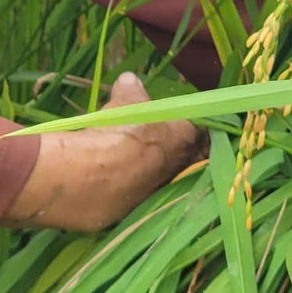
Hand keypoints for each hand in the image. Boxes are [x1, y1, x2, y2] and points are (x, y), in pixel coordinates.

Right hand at [2, 72, 205, 231]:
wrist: (89, 179)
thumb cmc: (116, 133)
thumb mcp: (123, 101)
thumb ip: (131, 90)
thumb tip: (130, 80)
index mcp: (186, 138)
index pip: (202, 130)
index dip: (190, 124)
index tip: (177, 120)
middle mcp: (181, 169)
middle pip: (186, 158)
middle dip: (172, 149)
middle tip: (152, 138)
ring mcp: (161, 193)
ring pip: (162, 178)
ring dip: (151, 170)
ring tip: (128, 158)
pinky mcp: (138, 212)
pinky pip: (140, 194)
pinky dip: (131, 187)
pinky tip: (113, 178)